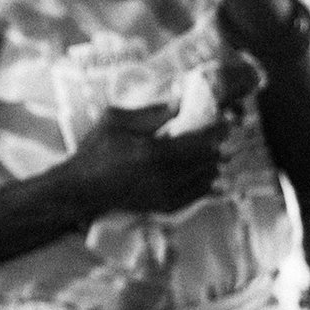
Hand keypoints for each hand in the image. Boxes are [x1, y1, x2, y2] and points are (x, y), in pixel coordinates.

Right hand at [60, 106, 224, 216]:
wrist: (83, 189)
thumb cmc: (96, 150)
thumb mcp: (116, 120)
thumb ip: (151, 112)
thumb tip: (180, 102)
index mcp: (153, 152)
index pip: (199, 141)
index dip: (217, 130)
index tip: (226, 121)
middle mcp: (164, 177)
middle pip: (209, 159)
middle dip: (219, 145)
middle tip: (224, 133)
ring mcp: (168, 195)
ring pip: (208, 176)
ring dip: (214, 162)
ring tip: (214, 150)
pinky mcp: (168, 207)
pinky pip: (199, 192)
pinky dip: (206, 179)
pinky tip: (205, 169)